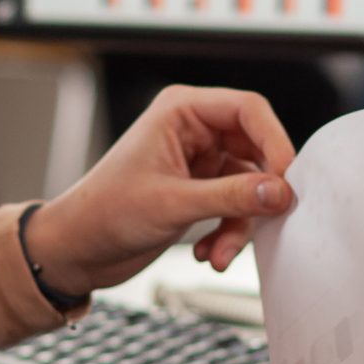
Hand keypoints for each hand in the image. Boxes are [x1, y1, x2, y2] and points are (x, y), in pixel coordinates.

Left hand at [21, 86, 295, 294]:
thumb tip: (280, 192)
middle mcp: (193, 130)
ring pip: (248, 186)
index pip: (248, 110)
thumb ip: (231, 197)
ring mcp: (198, 162)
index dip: (274, 142)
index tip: (287, 180)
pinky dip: (229, 233)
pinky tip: (209, 254)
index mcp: (181, 111)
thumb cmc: (104, 214)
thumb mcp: (173, 205)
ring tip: (221, 253)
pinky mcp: (199, 191)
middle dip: (259, 193)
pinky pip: (235, 207)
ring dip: (240, 224)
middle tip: (269, 220)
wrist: (76, 251)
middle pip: (256, 150)